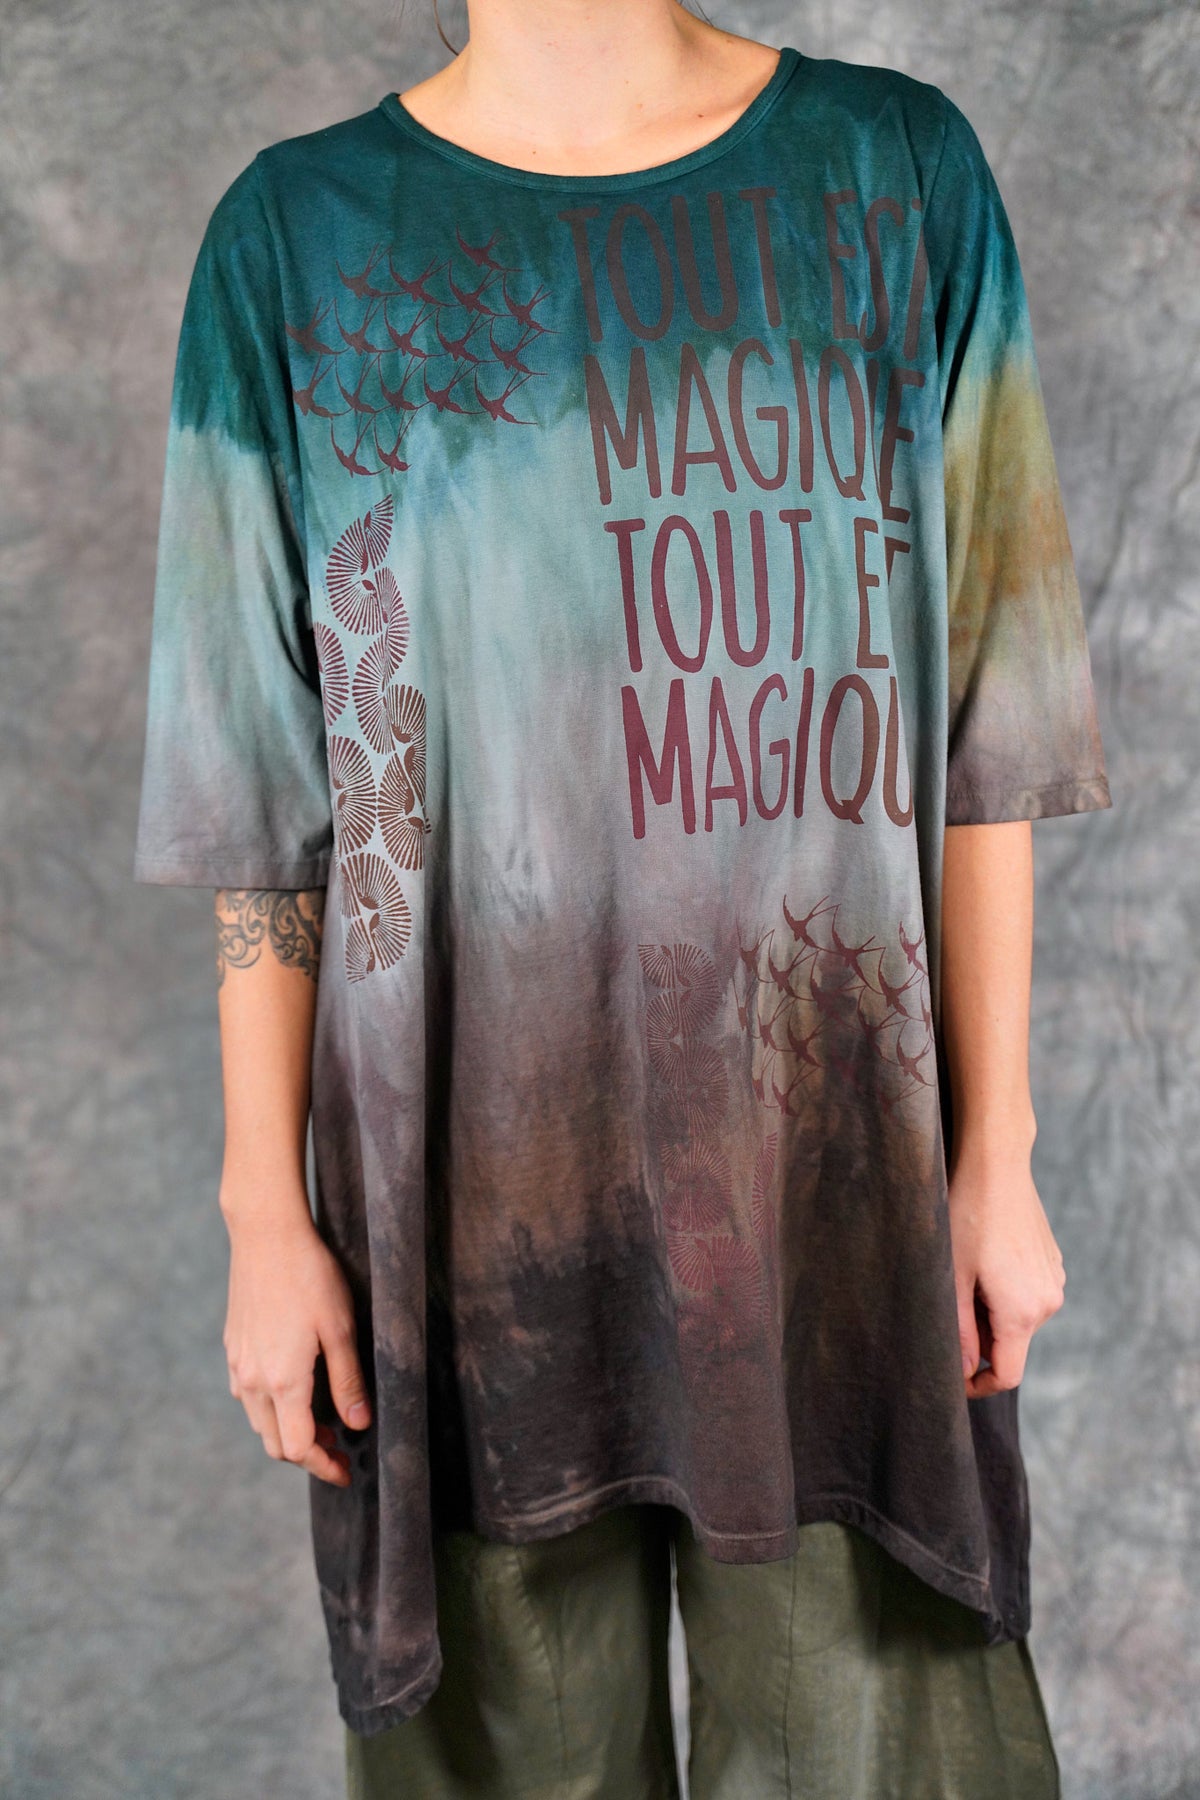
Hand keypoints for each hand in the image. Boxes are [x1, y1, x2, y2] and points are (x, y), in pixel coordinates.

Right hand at [222, 1204, 371, 1486]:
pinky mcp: (233, 1346)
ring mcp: (237, 1364)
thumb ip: (347, 1382)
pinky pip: (247, 1394)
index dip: (323, 1466)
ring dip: (288, 1430)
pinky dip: (271, 1407)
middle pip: (275, 1442)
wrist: (266, 1234)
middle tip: (341, 1447)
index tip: (346, 1471)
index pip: (298, 1448)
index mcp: (282, 1382)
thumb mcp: (340, 1329)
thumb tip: (358, 1425)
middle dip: (308, 1453)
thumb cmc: (310, 1277)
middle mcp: (252, 1381)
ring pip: (259, 1420)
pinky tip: (295, 1388)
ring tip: (323, 1420)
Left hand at [947, 1147, 1065, 1398]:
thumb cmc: (967, 1217)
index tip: (952, 1378)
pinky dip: (1004, 1290)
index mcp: (1023, 1313)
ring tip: (966, 1272)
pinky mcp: (1052, 1261)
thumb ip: (960, 1331)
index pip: (1007, 1375)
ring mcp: (1054, 1280)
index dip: (977, 1385)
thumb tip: (963, 1371)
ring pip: (1018, 1318)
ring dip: (991, 1311)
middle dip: (979, 1339)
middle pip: (1011, 1345)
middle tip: (949, 1301)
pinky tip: (985, 1256)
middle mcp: (1048, 1302)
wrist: (997, 1164)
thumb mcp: (953, 1277)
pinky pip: (1027, 1293)